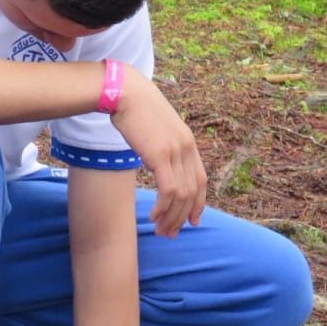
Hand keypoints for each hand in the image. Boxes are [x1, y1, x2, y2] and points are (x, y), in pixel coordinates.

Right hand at [109, 68, 207, 236]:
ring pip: (182, 195)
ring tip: (161, 230)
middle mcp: (187, 148)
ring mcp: (175, 151)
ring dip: (172, 217)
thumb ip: (163, 144)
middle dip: (183, 217)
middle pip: (193, 192)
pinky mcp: (161, 155)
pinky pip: (169, 190)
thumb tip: (158, 158)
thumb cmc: (134, 109)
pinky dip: (163, 208)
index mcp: (188, 142)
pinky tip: (153, 216)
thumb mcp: (156, 128)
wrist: (125, 92)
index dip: (198, 204)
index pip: (201, 180)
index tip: (192, 221)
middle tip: (170, 233)